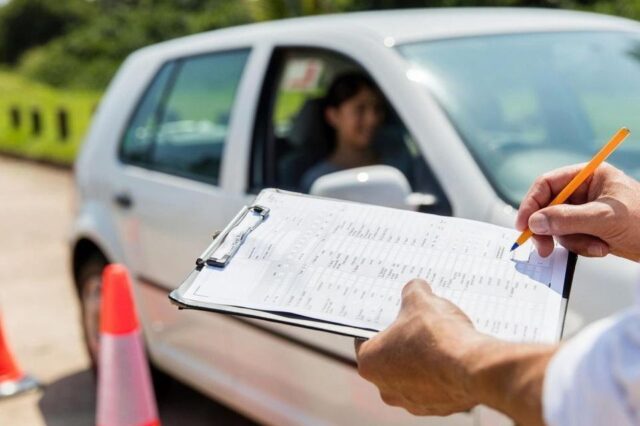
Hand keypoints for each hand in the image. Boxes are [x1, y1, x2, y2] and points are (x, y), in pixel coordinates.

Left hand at [355, 279, 481, 415]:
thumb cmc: (437, 335)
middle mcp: (385, 388)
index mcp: (370, 362)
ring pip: (413, 375)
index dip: (380, 324)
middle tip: (419, 324)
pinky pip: (435, 386)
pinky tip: (453, 356)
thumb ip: (412, 291)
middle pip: (390, 358)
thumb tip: (416, 288)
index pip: (365, 339)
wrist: (472, 367)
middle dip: (403, 342)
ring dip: (423, 359)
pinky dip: (442, 373)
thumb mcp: (420, 300)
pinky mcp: (436, 408)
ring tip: (441, 339)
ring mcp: (411, 402)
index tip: (392, 315)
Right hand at [516, 163, 639, 260]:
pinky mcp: (590, 228)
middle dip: (549, 229)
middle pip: (548, 207)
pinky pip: (570, 238)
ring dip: (572, 241)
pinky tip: (602, 248)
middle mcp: (585, 191)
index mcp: (589, 176)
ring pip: (558, 226)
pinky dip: (582, 247)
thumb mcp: (604, 219)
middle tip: (543, 248)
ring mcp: (586, 210)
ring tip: (596, 246)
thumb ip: (566, 219)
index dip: (532, 203)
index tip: (524, 225)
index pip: (548, 184)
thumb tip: (534, 222)